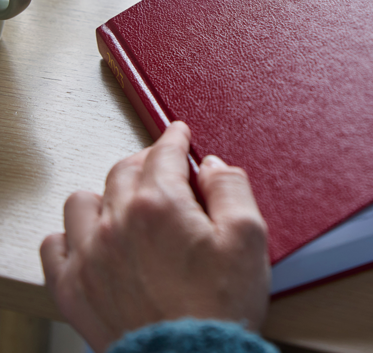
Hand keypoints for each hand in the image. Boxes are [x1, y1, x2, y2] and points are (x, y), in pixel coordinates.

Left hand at [40, 121, 269, 352]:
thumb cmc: (220, 306)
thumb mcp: (248, 236)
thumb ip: (231, 187)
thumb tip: (213, 166)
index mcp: (159, 204)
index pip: (163, 152)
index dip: (174, 137)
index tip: (178, 133)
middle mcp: (117, 222)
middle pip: (124, 169)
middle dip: (146, 161)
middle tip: (163, 168)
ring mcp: (89, 256)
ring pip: (84, 200)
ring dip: (106, 193)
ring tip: (126, 203)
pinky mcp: (74, 289)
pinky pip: (55, 244)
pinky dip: (72, 234)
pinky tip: (92, 238)